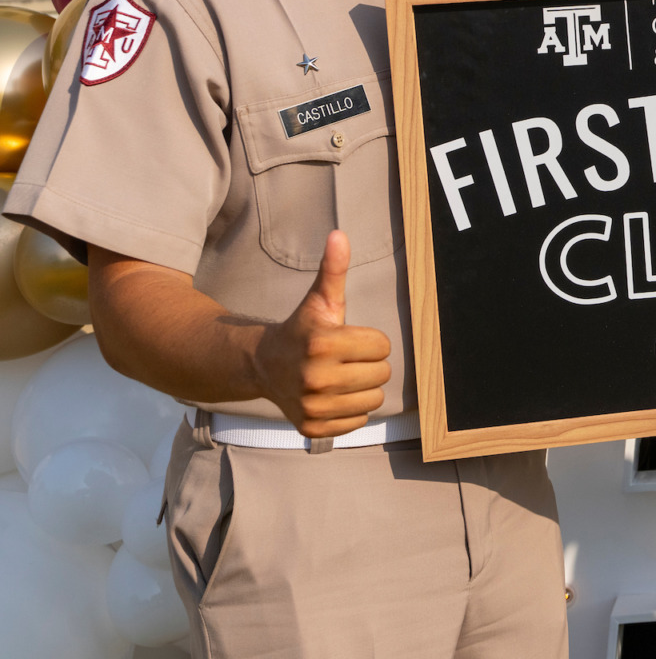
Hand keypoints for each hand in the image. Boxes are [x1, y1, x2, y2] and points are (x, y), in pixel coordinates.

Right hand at [251, 230, 391, 436]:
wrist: (264, 365)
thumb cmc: (303, 329)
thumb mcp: (320, 299)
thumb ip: (333, 269)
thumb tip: (339, 234)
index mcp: (323, 343)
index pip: (383, 345)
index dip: (371, 340)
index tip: (349, 338)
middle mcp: (315, 378)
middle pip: (382, 374)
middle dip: (369, 364)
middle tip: (346, 358)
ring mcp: (312, 406)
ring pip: (374, 400)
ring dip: (363, 388)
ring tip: (341, 377)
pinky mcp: (312, 429)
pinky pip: (359, 423)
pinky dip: (351, 411)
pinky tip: (333, 397)